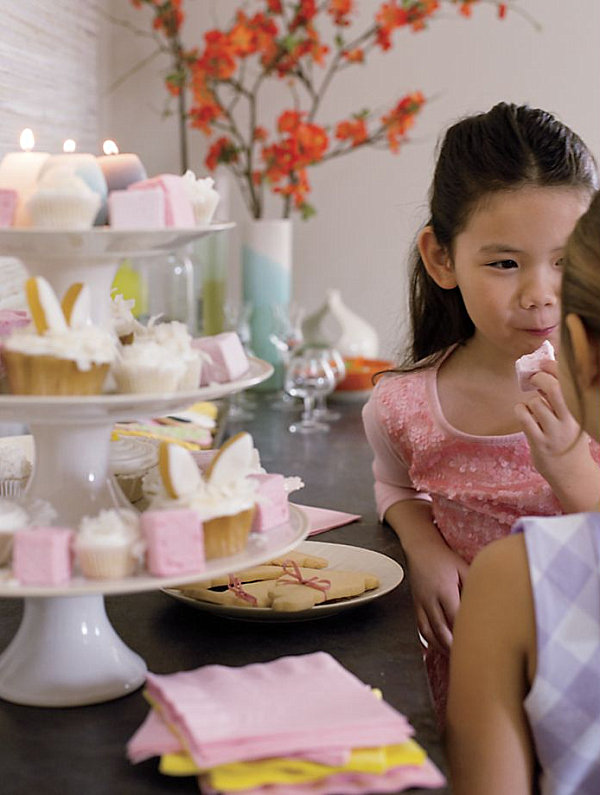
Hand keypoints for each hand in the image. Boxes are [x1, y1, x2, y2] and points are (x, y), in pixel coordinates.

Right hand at [407, 541, 469, 654]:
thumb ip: (475, 584)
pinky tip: (439, 647)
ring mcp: (420, 604)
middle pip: (442, 631)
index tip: (479, 644)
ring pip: (429, 633)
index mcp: (444, 589)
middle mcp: (430, 599)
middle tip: (468, 659)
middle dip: (454, 648)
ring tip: (454, 658)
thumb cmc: (444, 557)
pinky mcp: (415, 606)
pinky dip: (430, 641)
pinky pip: (420, 629)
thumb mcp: (463, 567)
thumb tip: (491, 600)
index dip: (466, 633)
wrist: (419, 548)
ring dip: (441, 648)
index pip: (456, 618)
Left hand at [515, 361, 599, 510]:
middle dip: (541, 378)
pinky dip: (520, 410)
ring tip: (534, 410)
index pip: (570, 382)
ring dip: (530, 401)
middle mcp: (570, 420)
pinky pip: (524, 417)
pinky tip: (524, 414)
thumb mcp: (573, 419)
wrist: (572, 474)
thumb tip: (544, 373)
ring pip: (536, 403)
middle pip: (555, 388)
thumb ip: (561, 400)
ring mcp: (554, 432)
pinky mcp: (539, 443)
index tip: (544, 363)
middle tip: (534, 379)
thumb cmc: (569, 441)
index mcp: (581, 411)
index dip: (555, 367)